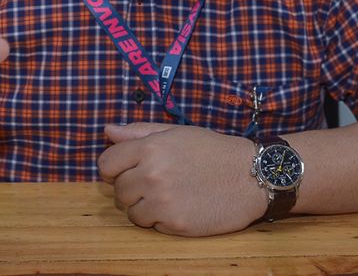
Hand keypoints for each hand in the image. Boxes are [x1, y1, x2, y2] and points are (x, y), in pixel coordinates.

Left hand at [97, 123, 266, 235]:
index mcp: (150, 147)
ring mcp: (162, 201)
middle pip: (119, 190)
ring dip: (144, 207)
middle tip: (157, 182)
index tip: (126, 171)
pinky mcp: (174, 224)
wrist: (251, 176)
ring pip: (131, 212)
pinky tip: (181, 206)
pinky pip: (151, 226)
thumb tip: (107, 132)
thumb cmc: (212, 151)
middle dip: (133, 187)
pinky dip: (161, 220)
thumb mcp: (176, 132)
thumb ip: (138, 132)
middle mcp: (152, 174)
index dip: (113, 169)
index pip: (106, 164)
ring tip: (169, 195)